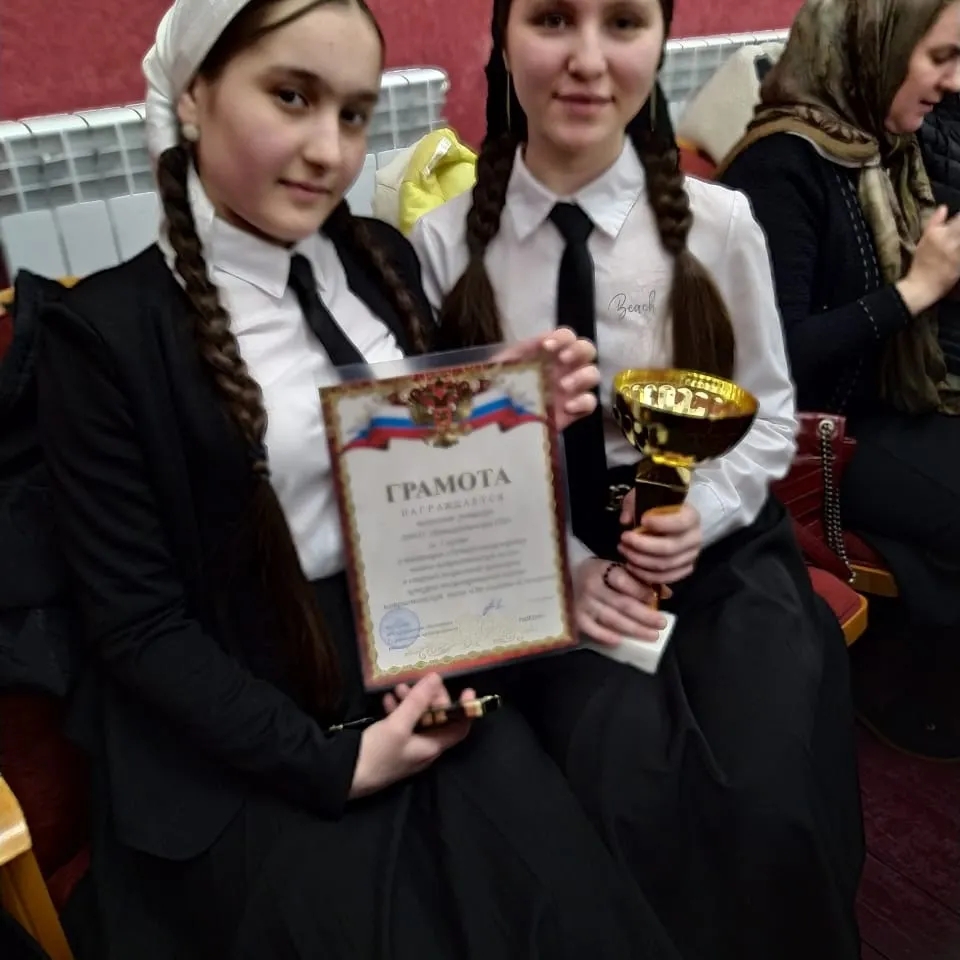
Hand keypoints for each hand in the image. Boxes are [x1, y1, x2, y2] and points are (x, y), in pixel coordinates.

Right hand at [349, 674, 470, 798]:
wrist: (345, 776)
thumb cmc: (377, 753)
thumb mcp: (398, 725)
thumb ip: (417, 701)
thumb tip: (436, 678)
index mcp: (432, 746)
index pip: (460, 727)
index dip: (465, 709)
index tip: (466, 689)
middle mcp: (424, 748)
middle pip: (438, 719)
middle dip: (430, 698)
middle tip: (419, 682)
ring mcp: (408, 747)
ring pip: (418, 720)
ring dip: (412, 701)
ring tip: (398, 687)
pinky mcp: (393, 746)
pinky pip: (402, 724)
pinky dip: (398, 710)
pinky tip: (387, 699)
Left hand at [494, 327, 598, 429]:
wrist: (493, 422)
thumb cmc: (496, 390)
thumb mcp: (501, 366)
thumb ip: (518, 352)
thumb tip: (539, 342)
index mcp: (547, 355)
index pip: (566, 337)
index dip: (562, 337)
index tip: (547, 347)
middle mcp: (563, 368)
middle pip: (587, 350)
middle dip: (578, 350)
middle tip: (563, 360)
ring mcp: (571, 390)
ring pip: (593, 374)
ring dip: (582, 376)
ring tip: (563, 386)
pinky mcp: (573, 412)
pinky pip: (591, 403)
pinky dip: (583, 402)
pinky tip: (568, 406)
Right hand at [574, 557, 667, 647]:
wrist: (565, 577)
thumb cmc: (598, 574)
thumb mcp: (616, 569)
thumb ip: (639, 580)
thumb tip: (666, 593)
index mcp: (602, 569)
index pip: (623, 580)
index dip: (640, 591)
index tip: (655, 599)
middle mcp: (592, 586)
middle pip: (621, 603)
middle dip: (644, 615)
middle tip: (661, 623)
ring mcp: (583, 603)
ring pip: (611, 619)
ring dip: (633, 629)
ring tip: (651, 635)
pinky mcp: (576, 617)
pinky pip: (592, 630)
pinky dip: (606, 636)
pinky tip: (620, 641)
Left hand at [618, 502, 701, 583]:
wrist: (671, 519)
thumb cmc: (656, 507)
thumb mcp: (644, 497)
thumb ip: (633, 504)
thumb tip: (625, 521)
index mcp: (691, 516)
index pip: (680, 523)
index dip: (660, 524)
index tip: (641, 520)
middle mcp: (695, 538)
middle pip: (669, 548)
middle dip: (641, 546)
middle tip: (623, 539)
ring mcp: (691, 556)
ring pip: (665, 565)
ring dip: (640, 561)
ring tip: (624, 551)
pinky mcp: (685, 569)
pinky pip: (666, 578)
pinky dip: (646, 575)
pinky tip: (632, 565)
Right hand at [897, 205, 959, 313]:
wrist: (922, 287)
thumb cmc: (921, 263)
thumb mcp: (924, 240)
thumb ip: (935, 222)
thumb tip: (943, 207)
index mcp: (937, 234)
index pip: (958, 217)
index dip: (959, 219)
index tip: (957, 222)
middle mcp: (949, 241)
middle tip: (956, 237)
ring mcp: (957, 252)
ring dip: (959, 240)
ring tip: (956, 244)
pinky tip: (957, 251)